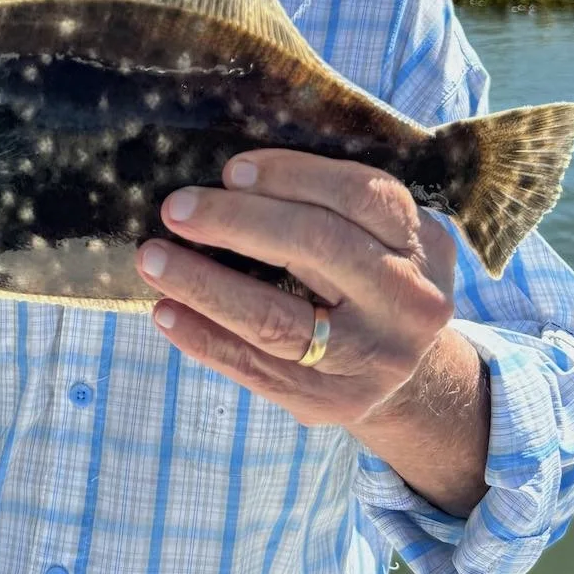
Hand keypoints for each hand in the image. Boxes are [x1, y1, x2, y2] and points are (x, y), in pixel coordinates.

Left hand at [134, 150, 456, 433]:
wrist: (417, 381)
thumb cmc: (376, 282)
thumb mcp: (386, 239)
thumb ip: (336, 206)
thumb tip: (232, 176)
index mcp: (422, 244)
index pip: (359, 195)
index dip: (292, 176)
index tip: (231, 171)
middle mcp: (407, 302)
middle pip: (317, 247)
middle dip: (237, 222)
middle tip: (177, 209)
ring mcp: (370, 359)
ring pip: (277, 319)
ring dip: (203, 284)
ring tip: (152, 259)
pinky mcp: (330, 402)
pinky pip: (255, 368)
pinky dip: (204, 337)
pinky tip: (165, 312)